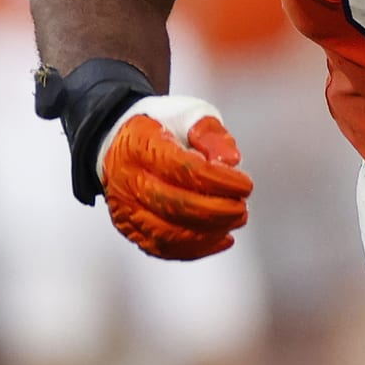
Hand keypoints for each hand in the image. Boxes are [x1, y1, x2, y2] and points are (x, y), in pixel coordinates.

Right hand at [98, 94, 252, 259]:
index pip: (184, 170)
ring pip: (168, 233)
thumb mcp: (188, 116)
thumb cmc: (158, 128)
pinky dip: (196, 249)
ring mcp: (125, 207)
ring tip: (233, 221)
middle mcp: (128, 179)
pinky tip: (219, 238)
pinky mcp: (130, 228)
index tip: (244, 185)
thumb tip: (230, 161)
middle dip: (218, 212)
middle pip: (176, 206)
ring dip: (209, 233)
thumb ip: (212, 135)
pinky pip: (163, 248)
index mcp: (141, 145)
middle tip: (241, 207)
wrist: (119, 141)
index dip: (220, 182)